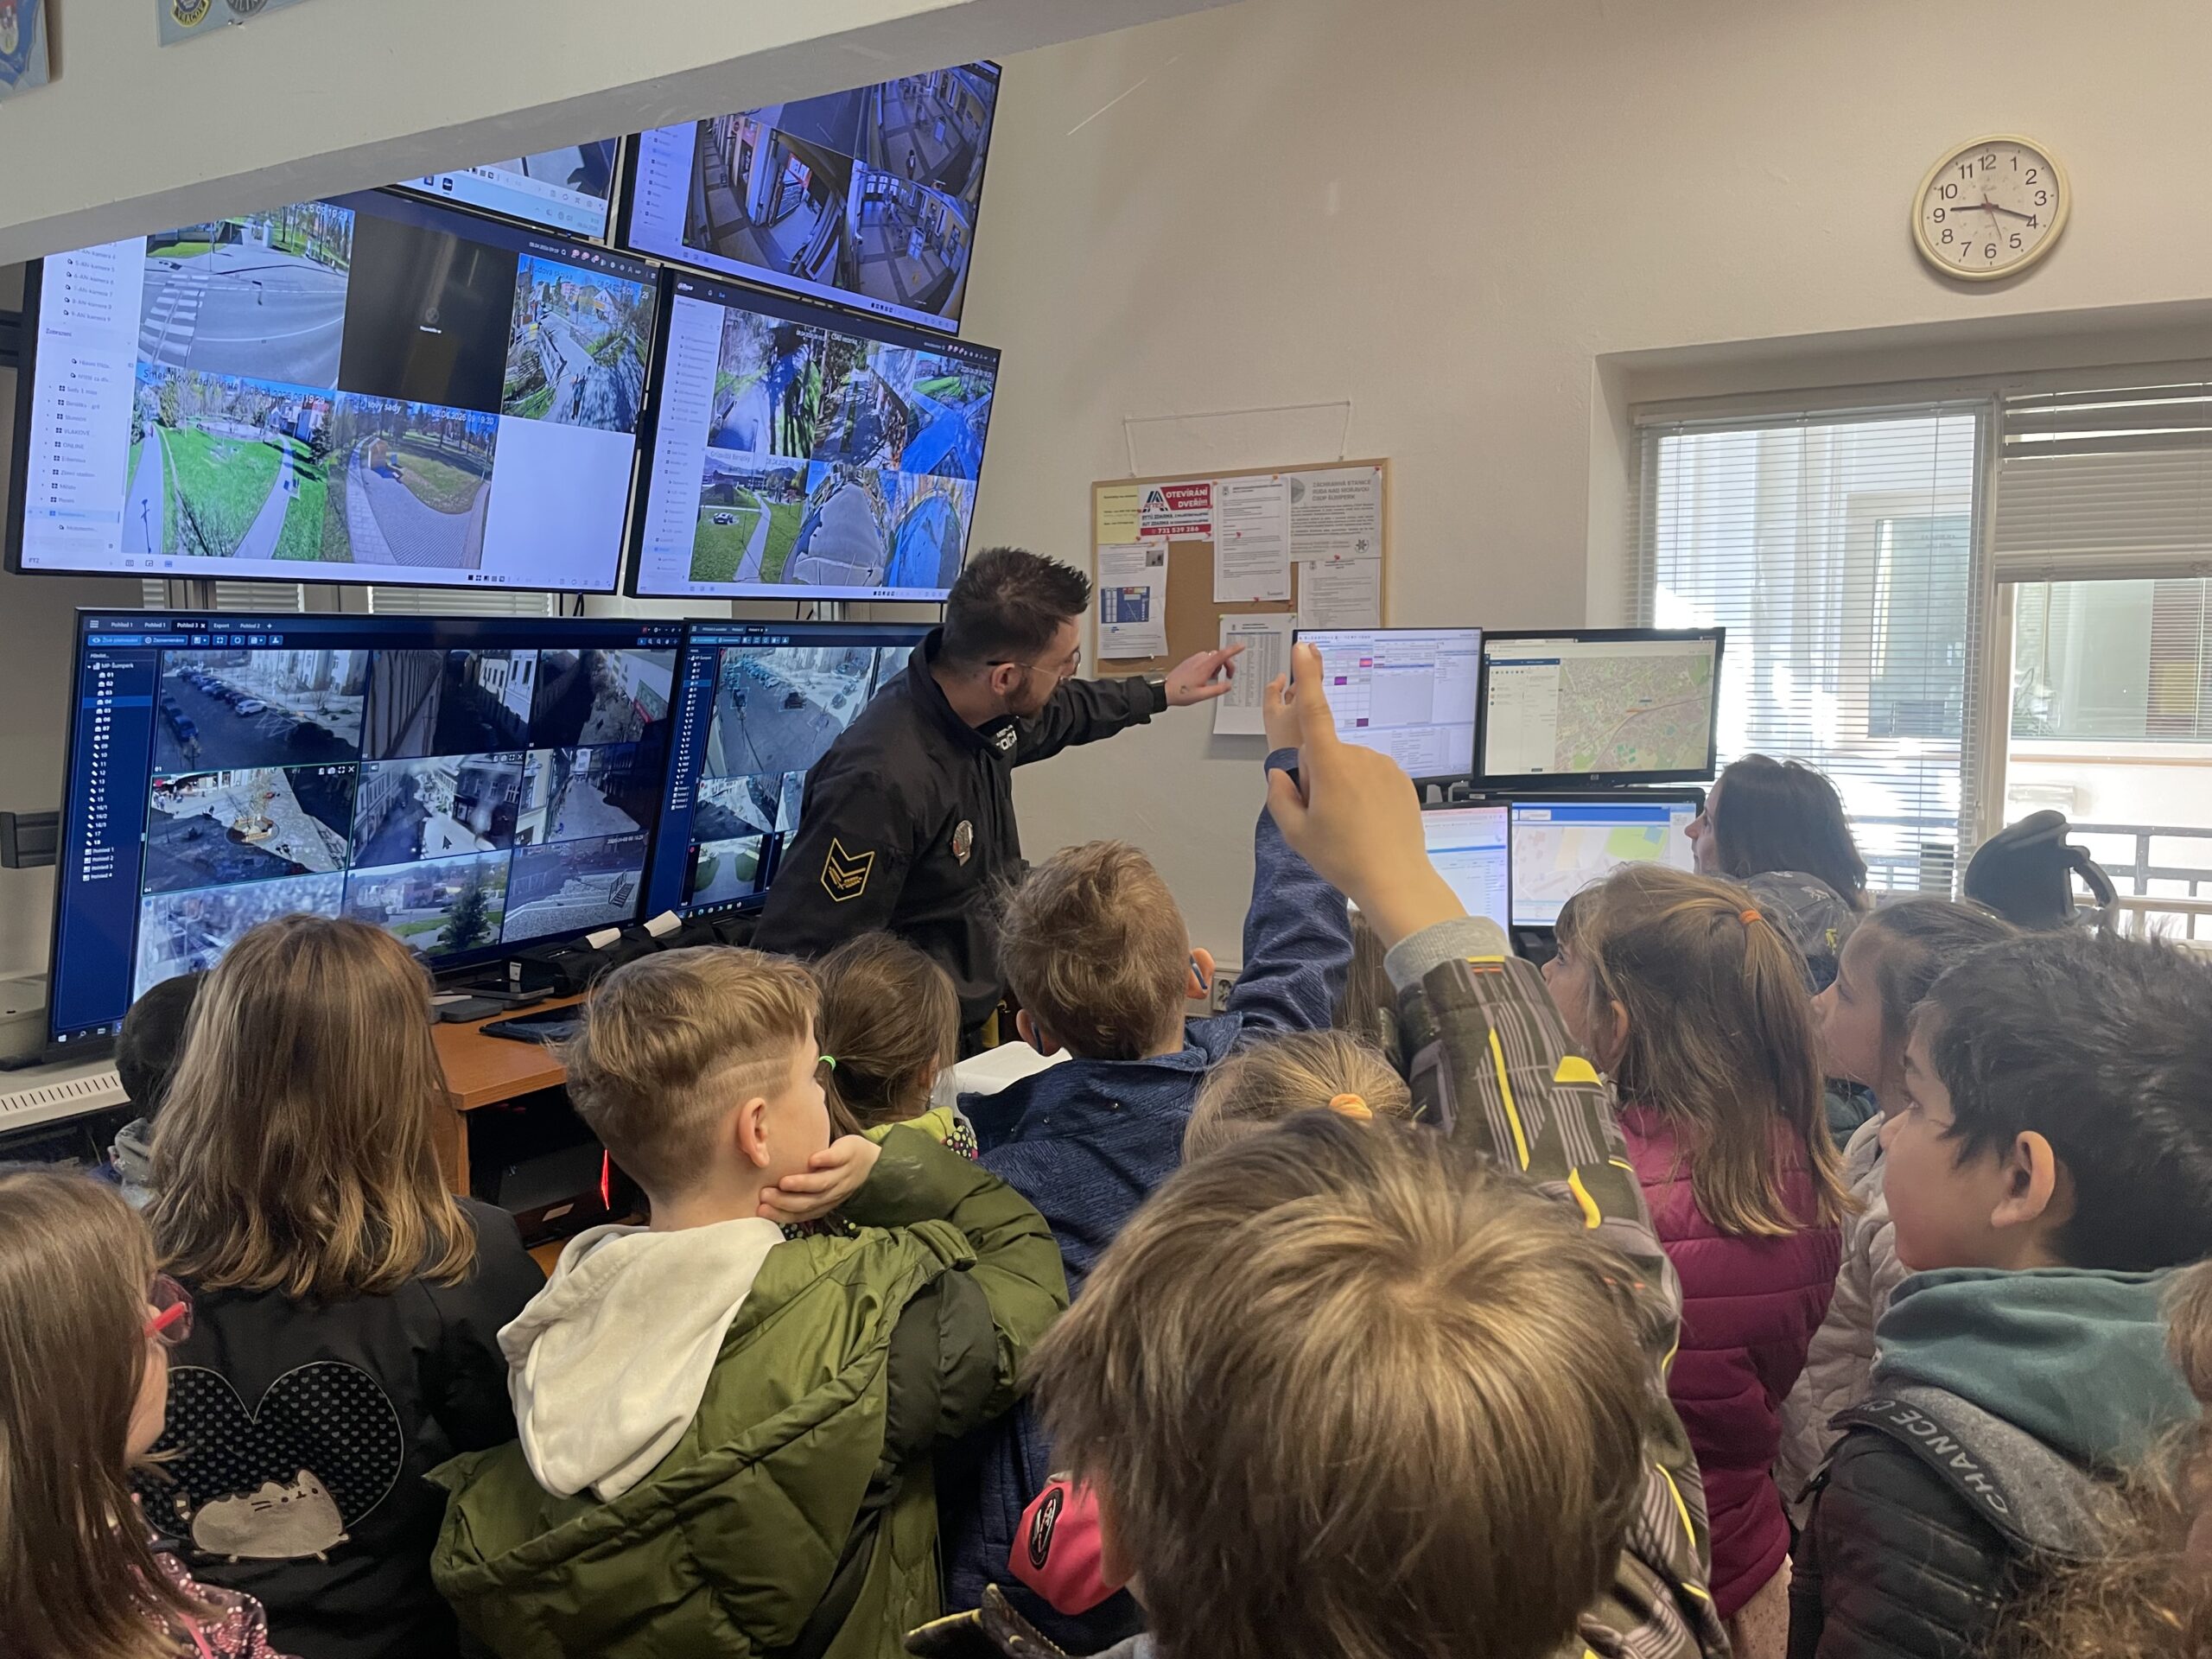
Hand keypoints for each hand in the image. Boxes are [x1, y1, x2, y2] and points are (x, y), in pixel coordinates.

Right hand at [758, 1135, 880, 1225]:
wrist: (871, 1163)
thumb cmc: (836, 1176)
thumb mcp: (820, 1191)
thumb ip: (799, 1195)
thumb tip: (766, 1197)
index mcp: (823, 1204)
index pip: (801, 1214)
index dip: (781, 1214)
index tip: (760, 1210)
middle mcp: (832, 1193)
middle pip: (809, 1202)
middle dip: (785, 1201)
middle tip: (765, 1196)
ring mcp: (841, 1175)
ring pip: (822, 1184)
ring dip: (803, 1185)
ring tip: (783, 1182)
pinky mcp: (847, 1156)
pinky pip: (837, 1159)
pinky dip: (826, 1160)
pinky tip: (812, 1160)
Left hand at [1163, 643, 1241, 705]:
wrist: (1165, 690)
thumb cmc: (1181, 692)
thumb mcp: (1202, 695)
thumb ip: (1218, 689)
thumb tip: (1228, 685)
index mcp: (1204, 667)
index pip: (1222, 655)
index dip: (1234, 649)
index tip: (1241, 646)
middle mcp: (1199, 660)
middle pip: (1219, 655)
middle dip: (1226, 665)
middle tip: (1228, 676)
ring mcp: (1194, 659)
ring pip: (1212, 658)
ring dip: (1216, 666)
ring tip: (1211, 679)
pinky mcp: (1190, 661)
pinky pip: (1204, 659)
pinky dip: (1208, 666)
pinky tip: (1204, 677)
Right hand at [1264, 642, 1464, 947]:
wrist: (1395, 878)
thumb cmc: (1344, 858)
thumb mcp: (1295, 832)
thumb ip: (1280, 795)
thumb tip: (1283, 773)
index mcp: (1330, 765)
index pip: (1314, 710)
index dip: (1307, 676)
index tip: (1303, 648)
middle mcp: (1359, 757)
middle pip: (1325, 754)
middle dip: (1317, 776)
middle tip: (1323, 818)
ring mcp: (1383, 765)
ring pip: (1349, 766)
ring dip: (1342, 786)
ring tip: (1349, 825)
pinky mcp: (1399, 777)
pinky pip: (1371, 776)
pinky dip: (1364, 793)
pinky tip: (1367, 822)